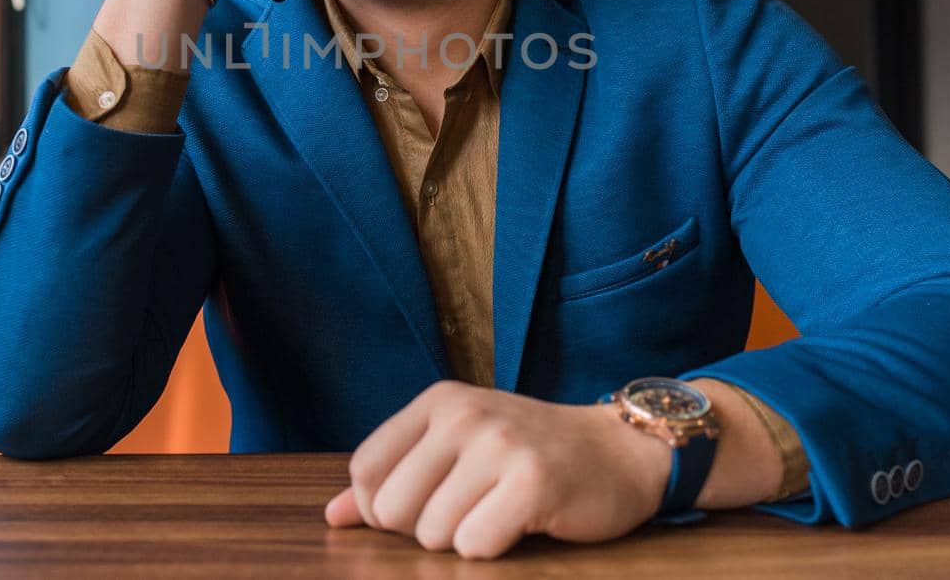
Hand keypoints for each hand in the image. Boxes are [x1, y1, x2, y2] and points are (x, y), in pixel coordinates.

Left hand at [324, 380, 668, 559]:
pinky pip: (475, 546)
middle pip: (391, 507)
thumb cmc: (527, 453)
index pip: (364, 471)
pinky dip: (492, 549)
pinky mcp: (533, 484)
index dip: (380, 508)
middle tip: (466, 511)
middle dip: (421, 529)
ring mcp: (500, 446)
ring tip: (496, 512)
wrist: (618, 452)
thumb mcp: (457, 448)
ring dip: (462, 540)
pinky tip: (518, 525)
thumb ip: (393, 477)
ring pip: (433, 533)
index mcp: (438, 400)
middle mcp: (465, 415)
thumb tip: (331, 517)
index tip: (421, 507)